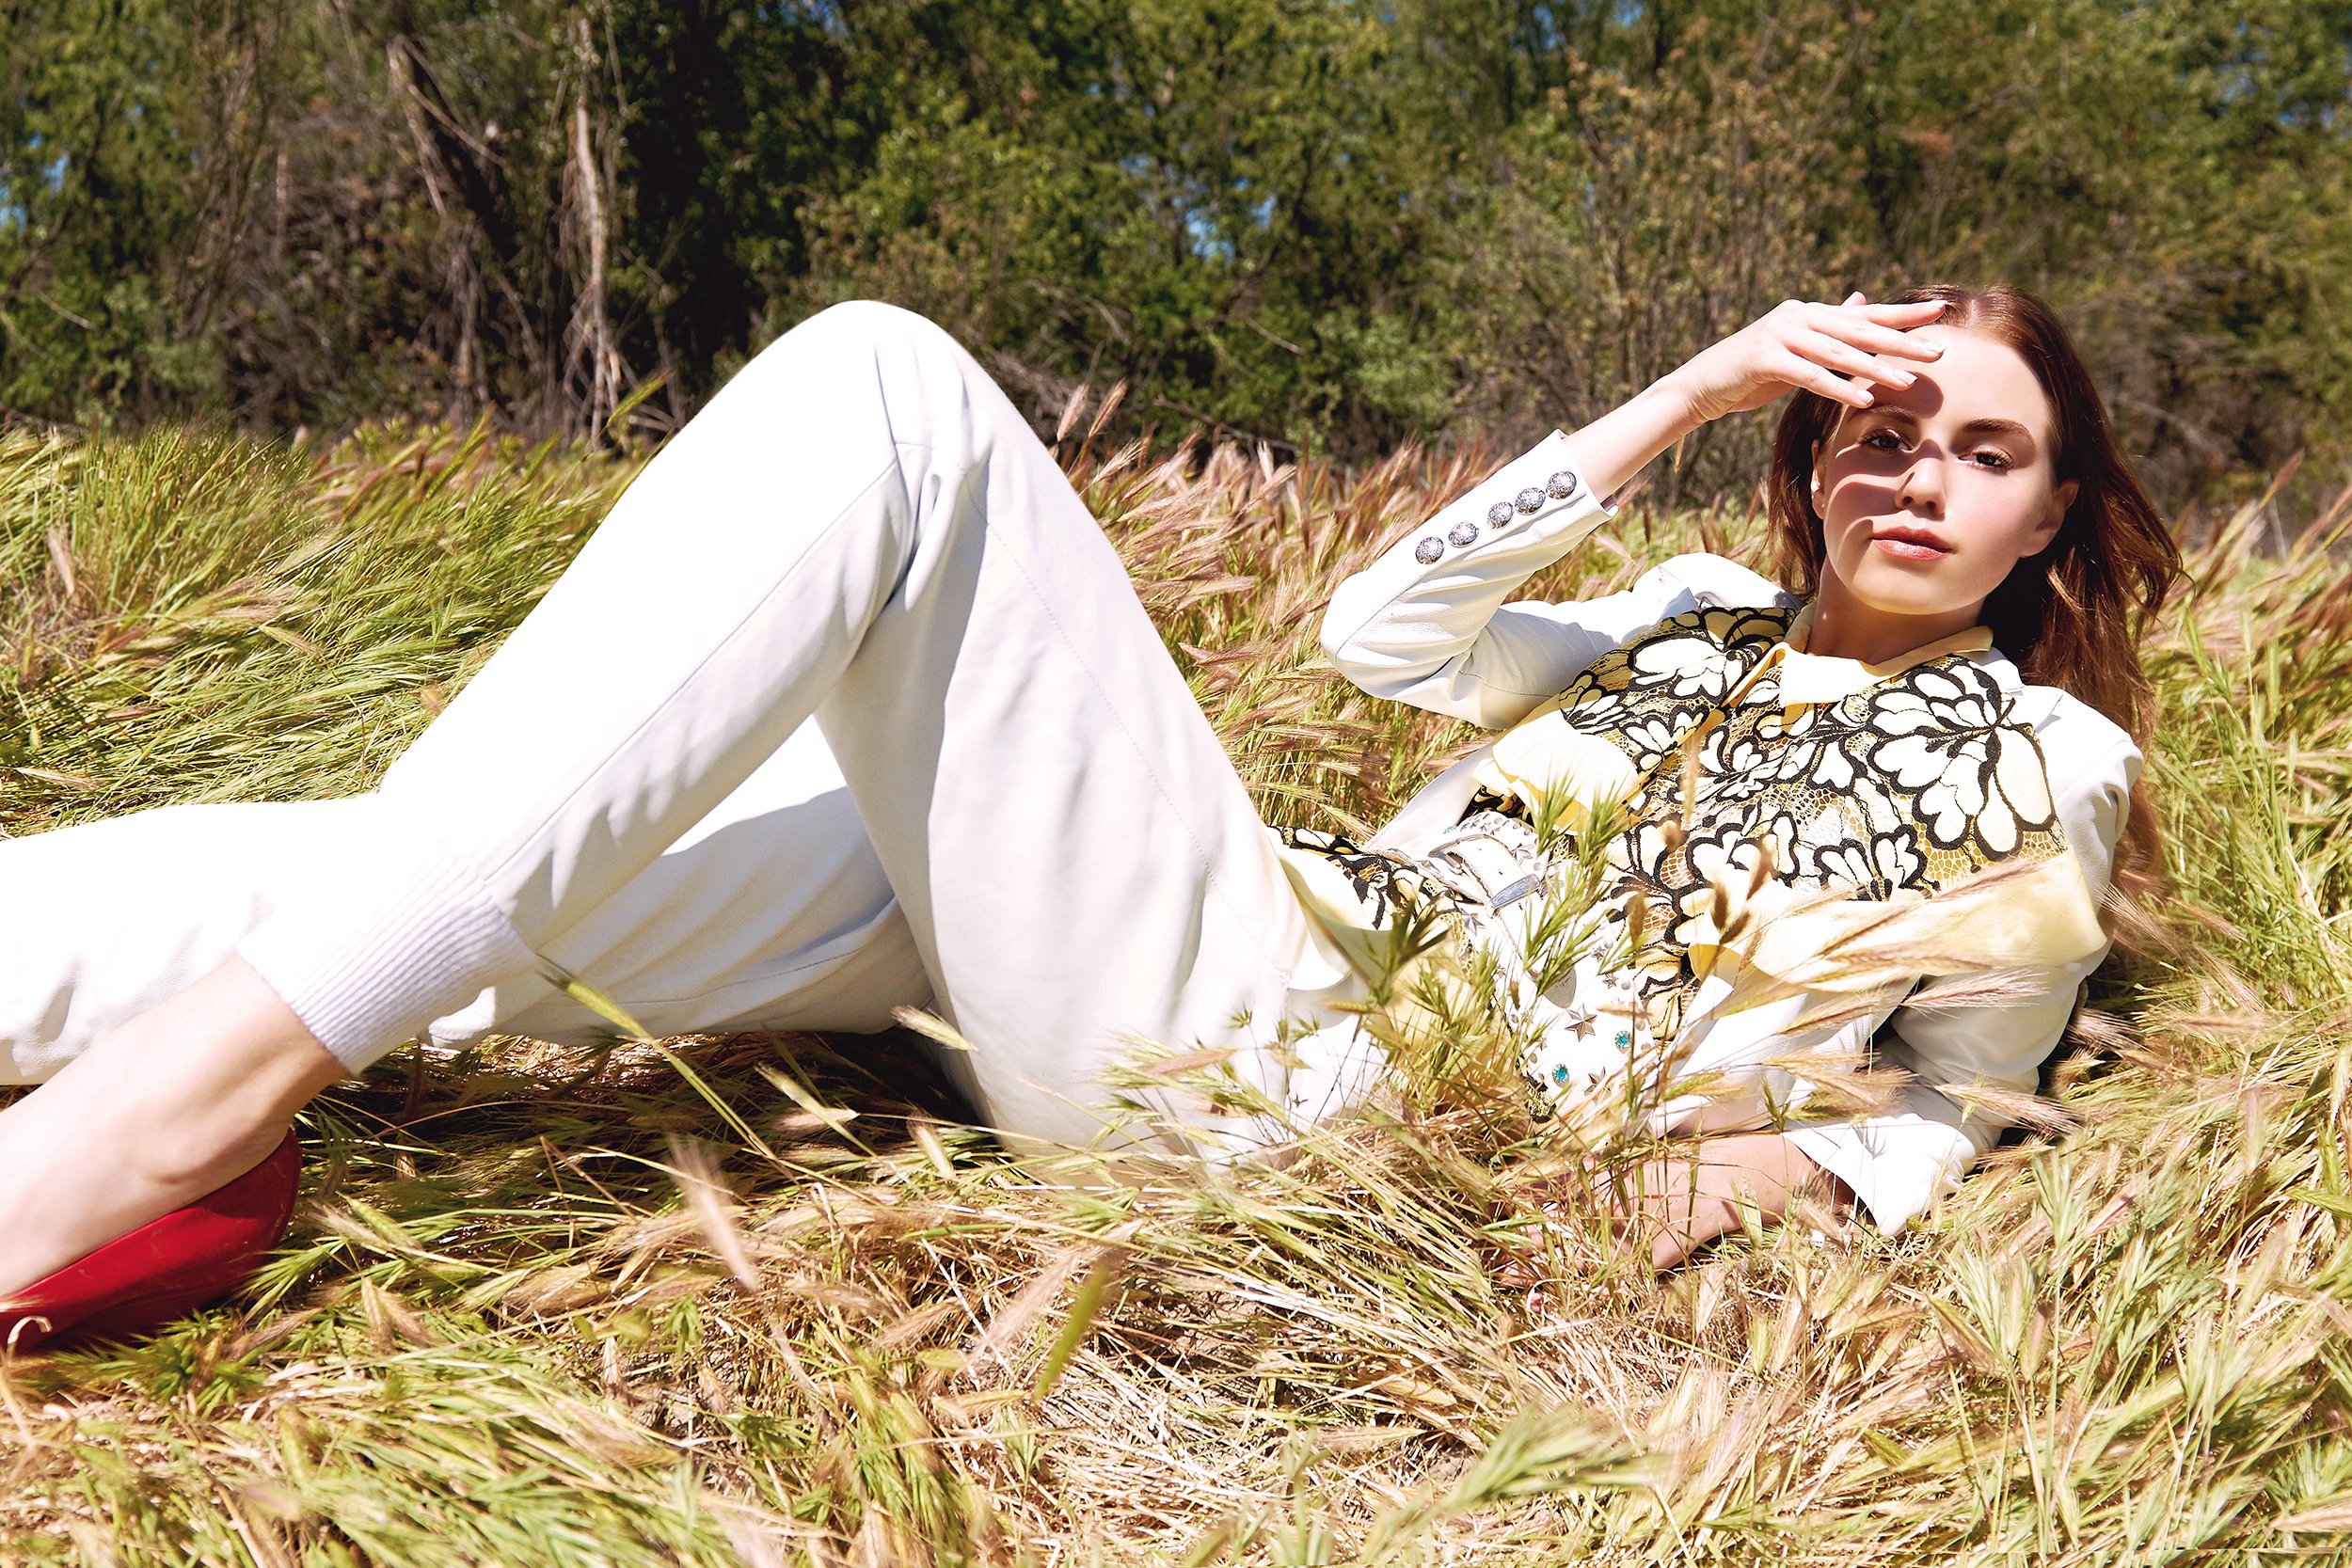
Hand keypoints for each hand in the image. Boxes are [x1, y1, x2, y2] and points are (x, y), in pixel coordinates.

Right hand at [1659, 291, 1950, 427]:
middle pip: (1858, 331)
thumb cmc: (1751, 371)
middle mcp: (1797, 316)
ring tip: (1908, 381)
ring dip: (1876, 369)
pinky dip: (1837, 387)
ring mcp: (1780, 335)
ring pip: (1838, 353)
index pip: (1864, 315)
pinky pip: (1809, 375)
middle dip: (1901, 341)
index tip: (1940, 313)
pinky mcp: (1764, 358)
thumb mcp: (1795, 346)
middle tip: (1938, 350)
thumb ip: (1828, 329)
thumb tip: (1861, 302)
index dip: (1902, 315)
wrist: (1701, 385)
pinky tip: (1863, 399)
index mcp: (1808, 313)